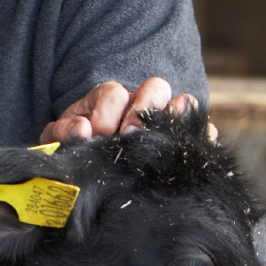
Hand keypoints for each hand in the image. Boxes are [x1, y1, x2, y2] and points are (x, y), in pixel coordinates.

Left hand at [40, 77, 215, 142]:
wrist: (92, 178)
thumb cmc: (78, 149)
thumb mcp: (61, 140)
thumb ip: (63, 133)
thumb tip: (82, 129)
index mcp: (108, 100)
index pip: (114, 93)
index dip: (107, 113)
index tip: (98, 132)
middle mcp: (140, 103)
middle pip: (155, 87)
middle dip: (142, 111)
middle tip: (129, 136)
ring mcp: (165, 119)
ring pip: (184, 102)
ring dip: (175, 117)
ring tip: (161, 141)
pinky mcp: (184, 140)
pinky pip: (203, 130)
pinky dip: (201, 136)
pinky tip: (186, 153)